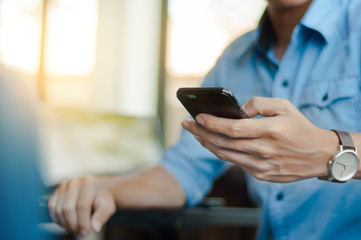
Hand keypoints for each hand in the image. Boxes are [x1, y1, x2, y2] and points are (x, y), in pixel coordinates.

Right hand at [48, 176, 115, 236]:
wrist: (97, 190)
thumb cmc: (102, 199)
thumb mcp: (108, 207)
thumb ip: (102, 217)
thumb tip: (95, 229)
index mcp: (89, 182)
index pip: (82, 205)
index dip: (82, 221)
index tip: (86, 233)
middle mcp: (75, 182)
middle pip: (68, 208)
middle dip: (73, 224)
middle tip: (80, 233)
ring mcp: (64, 186)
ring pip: (59, 209)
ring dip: (65, 224)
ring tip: (75, 229)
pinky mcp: (56, 192)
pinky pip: (52, 208)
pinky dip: (58, 219)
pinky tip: (67, 224)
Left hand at [182, 97, 338, 181]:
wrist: (319, 155)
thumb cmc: (300, 127)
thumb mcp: (284, 106)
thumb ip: (259, 103)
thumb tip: (238, 109)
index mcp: (269, 131)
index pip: (232, 128)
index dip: (212, 123)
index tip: (197, 116)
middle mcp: (263, 150)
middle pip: (223, 142)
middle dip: (200, 132)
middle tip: (186, 124)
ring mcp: (261, 165)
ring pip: (225, 154)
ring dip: (206, 143)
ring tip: (195, 133)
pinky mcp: (261, 175)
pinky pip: (235, 162)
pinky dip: (220, 152)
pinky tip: (212, 144)